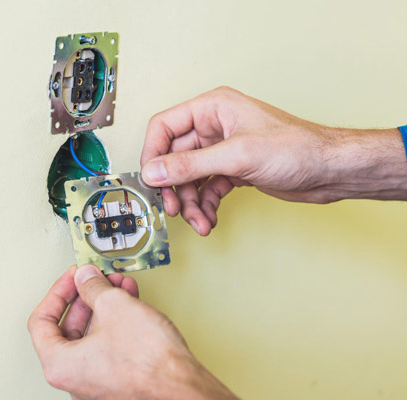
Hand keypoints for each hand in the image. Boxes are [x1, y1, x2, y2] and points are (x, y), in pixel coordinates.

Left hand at [28, 265, 236, 399]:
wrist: (183, 387)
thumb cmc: (149, 363)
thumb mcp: (114, 306)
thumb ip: (92, 286)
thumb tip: (85, 277)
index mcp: (59, 365)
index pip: (42, 321)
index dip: (58, 291)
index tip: (73, 277)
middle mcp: (74, 378)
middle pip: (69, 326)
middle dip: (87, 296)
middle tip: (96, 278)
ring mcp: (95, 381)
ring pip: (92, 334)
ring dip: (105, 304)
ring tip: (119, 284)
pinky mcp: (117, 380)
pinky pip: (108, 344)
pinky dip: (116, 321)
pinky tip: (129, 300)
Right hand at [141, 86, 406, 235]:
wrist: (330, 171)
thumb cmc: (297, 148)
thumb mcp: (236, 156)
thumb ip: (190, 165)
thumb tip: (153, 172)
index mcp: (212, 108)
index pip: (164, 127)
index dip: (153, 155)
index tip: (152, 182)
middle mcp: (214, 127)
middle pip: (174, 157)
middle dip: (173, 187)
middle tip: (173, 209)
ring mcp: (223, 150)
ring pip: (190, 178)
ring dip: (190, 203)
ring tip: (199, 221)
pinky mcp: (233, 170)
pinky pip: (206, 189)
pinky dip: (205, 206)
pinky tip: (210, 219)